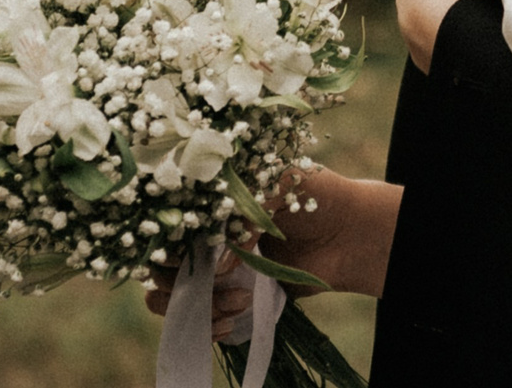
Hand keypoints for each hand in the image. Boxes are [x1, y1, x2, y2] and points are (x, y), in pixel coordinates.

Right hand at [142, 169, 404, 326]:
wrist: (352, 231)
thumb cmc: (316, 195)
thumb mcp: (281, 185)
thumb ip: (247, 216)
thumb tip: (221, 266)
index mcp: (210, 200)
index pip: (164, 224)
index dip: (165, 243)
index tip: (180, 257)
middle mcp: (205, 234)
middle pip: (159, 265)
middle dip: (180, 280)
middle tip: (217, 281)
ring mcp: (216, 267)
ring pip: (173, 297)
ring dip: (198, 305)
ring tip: (238, 301)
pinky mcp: (232, 294)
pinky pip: (201, 317)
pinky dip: (208, 325)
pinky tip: (228, 323)